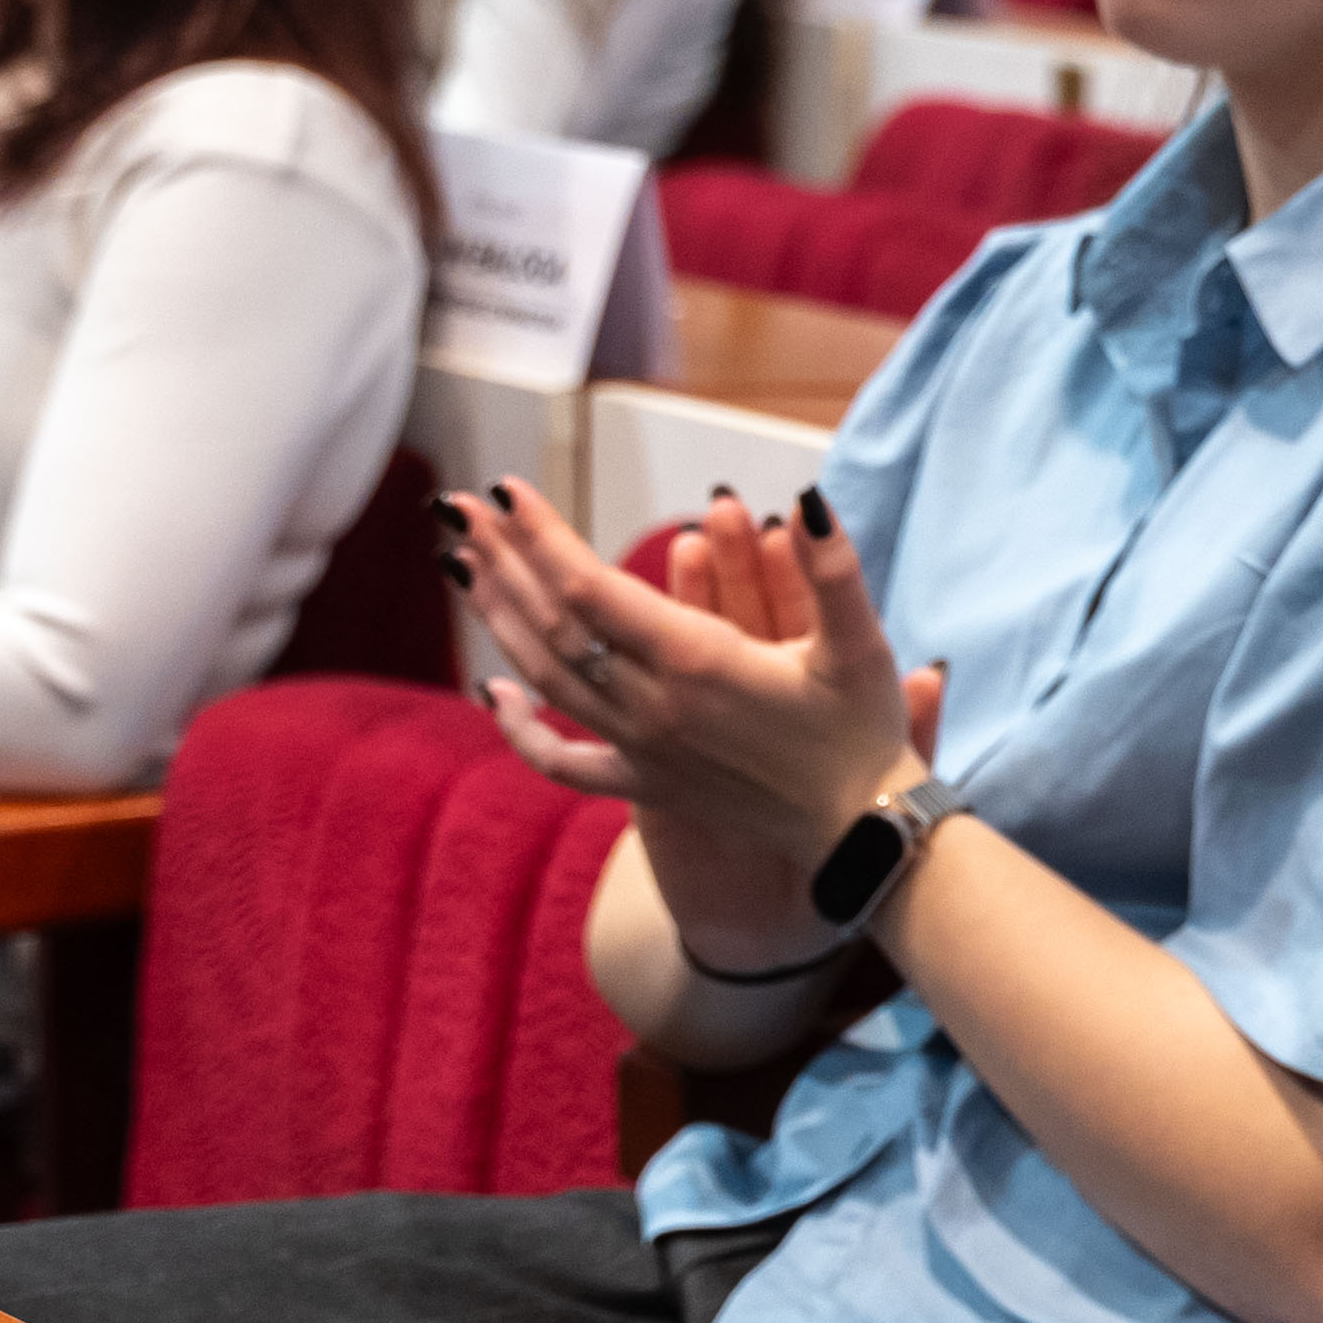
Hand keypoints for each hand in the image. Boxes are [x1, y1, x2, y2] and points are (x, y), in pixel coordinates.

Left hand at [449, 478, 935, 962]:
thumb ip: (832, 569)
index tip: (507, 490)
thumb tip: (807, 498)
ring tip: (463, 567)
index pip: (589, 588)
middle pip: (552, 625)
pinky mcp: (645, 785)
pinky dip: (520, 731)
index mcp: (696, 663)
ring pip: (546, 677)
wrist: (860, 832)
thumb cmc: (865, 732)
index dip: (541, 536)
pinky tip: (492, 694)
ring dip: (499, 619)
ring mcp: (642, 749)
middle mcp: (652, 706)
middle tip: (456, 510)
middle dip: (502, 560)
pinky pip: (563, 762)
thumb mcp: (861, 644)